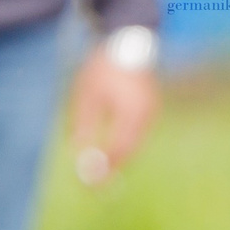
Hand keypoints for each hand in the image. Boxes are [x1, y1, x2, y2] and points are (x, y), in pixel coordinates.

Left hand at [69, 46, 158, 185]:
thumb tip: (78, 151)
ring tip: (101, 175)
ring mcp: (152, 114)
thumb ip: (83, 122)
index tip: (91, 182)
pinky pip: (137, 136)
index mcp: (132, 111)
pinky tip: (112, 156)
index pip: (120, 147)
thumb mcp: (87, 92)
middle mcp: (147, 116)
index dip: (106, 167)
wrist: (129, 43)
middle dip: (113, 170)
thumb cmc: (104, 66)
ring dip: (119, 160)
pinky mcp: (151, 112)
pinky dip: (125, 148)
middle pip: (130, 151)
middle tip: (95, 186)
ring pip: (135, 146)